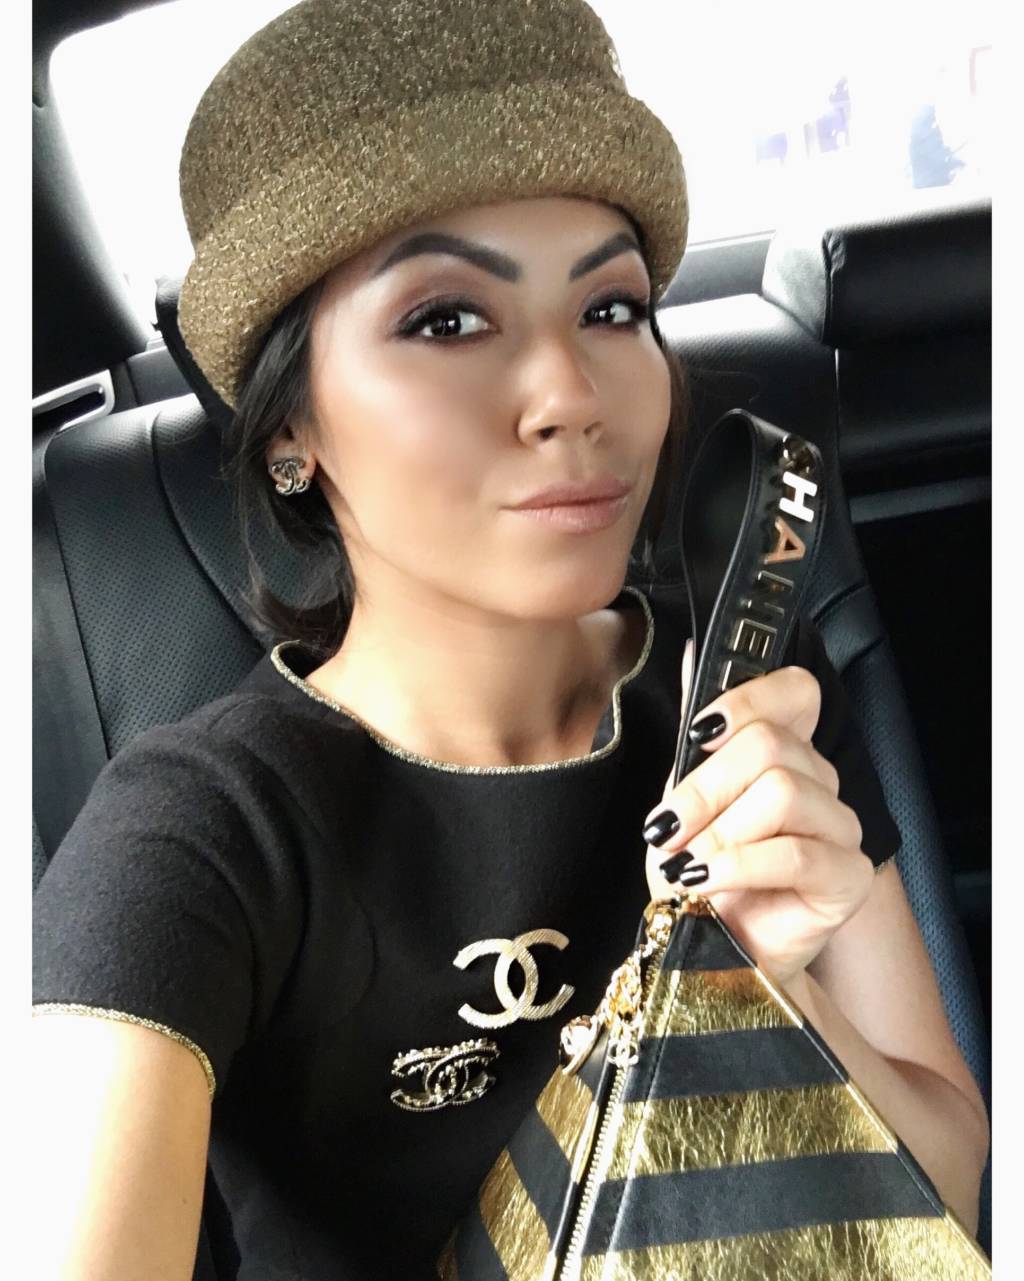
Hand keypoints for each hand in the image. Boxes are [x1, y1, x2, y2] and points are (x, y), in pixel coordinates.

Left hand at [642, 637, 874, 988]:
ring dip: (719, 834)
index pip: (793, 691)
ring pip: (782, 793)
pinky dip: (737, 866)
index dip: (744, 704)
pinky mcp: (847, 877)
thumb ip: (696, 734)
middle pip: (770, 746)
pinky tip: (705, 883)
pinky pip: (794, 852)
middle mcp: (821, 782)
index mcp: (786, 752)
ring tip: (690, 866)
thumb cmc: (695, 874)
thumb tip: (693, 654)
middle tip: (667, 830)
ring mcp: (841, 828)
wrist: (707, 950)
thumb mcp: (681, 797)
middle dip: (704, 789)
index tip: (697, 738)